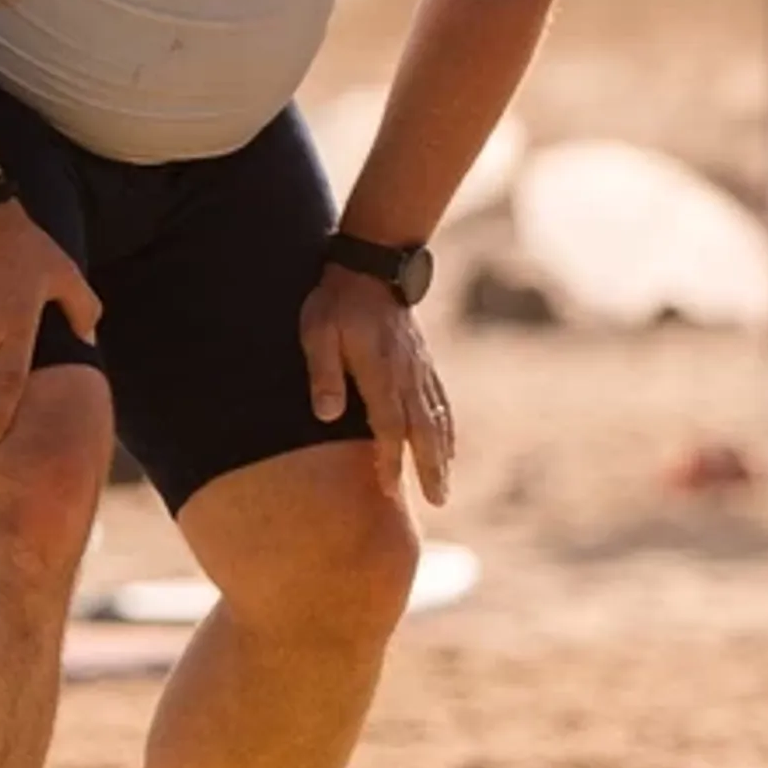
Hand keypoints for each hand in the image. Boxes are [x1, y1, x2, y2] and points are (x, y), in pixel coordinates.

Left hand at [300, 265, 451, 504]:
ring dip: (442, 456)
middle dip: (429, 468)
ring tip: (444, 487)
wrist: (373, 265)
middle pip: (422, 430)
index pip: (389, 425)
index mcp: (380, 372)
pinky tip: (448, 449)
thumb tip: (327, 416)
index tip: (389, 490)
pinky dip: (447, 430)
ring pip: (436, 420)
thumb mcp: (318, 332)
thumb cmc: (336, 302)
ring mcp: (419, 370)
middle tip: (437, 502)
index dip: (390, 459)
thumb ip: (323, 374)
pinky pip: (441, 402)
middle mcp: (406, 376)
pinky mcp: (423, 363)